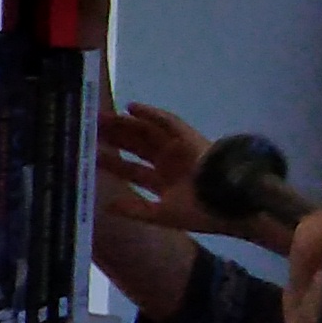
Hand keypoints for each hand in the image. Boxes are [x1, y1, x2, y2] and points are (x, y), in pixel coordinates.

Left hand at [100, 104, 214, 234]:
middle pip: (135, 145)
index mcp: (162, 181)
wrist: (232, 206)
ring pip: (146, 132)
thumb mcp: (163, 214)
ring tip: (101, 116)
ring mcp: (179, 149)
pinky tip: (131, 108)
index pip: (130, 168)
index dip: (110, 161)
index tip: (90, 153)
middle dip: (113, 137)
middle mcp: (168, 162)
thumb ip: (136, 209)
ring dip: (124, 123)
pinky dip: (151, 113)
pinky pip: (168, 122)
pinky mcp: (190, 138)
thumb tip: (107, 206)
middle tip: (88, 128)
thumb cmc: (202, 213)